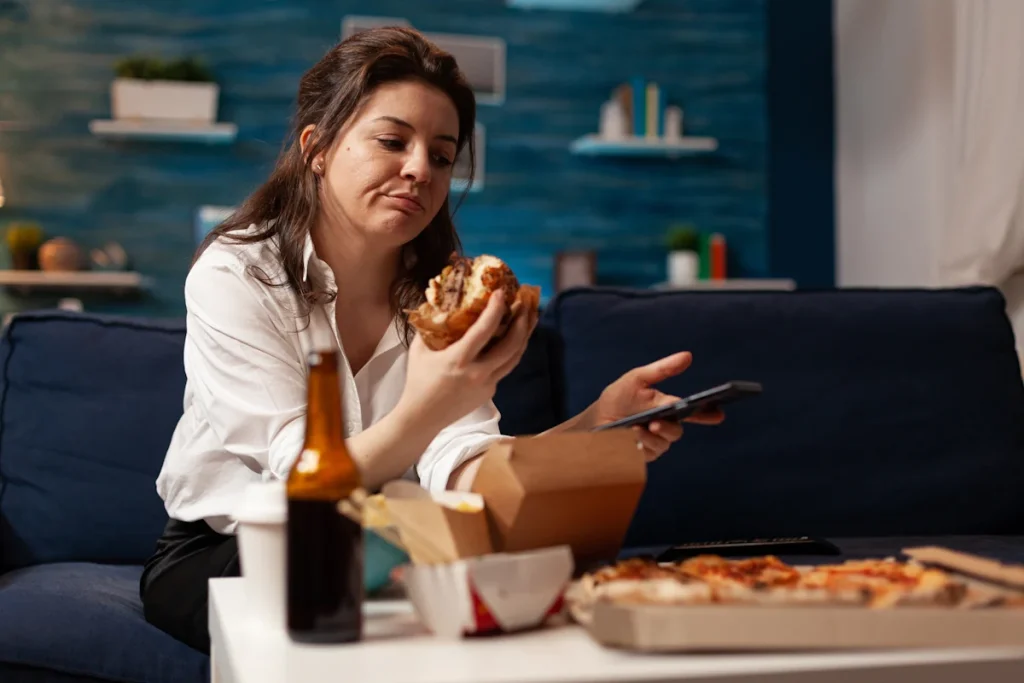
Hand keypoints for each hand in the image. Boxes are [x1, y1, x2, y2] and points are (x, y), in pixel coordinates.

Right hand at [398, 290, 538, 433]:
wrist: (422, 417)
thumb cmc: (418, 381)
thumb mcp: (419, 350)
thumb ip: (432, 327)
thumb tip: (440, 304)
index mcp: (458, 360)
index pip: (484, 330)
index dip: (496, 309)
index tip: (502, 292)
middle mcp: (477, 373)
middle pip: (511, 345)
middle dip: (522, 322)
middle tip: (525, 304)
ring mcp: (487, 384)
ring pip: (514, 358)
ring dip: (524, 337)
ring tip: (530, 319)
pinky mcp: (490, 392)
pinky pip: (504, 368)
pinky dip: (510, 352)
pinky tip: (512, 340)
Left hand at [585, 352, 723, 460]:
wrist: (594, 419)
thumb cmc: (618, 398)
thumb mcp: (637, 379)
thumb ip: (662, 369)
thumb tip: (688, 356)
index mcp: (668, 408)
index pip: (693, 413)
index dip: (707, 413)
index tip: (719, 413)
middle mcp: (664, 427)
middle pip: (676, 431)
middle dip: (669, 427)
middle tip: (656, 422)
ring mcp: (654, 443)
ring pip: (663, 443)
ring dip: (651, 435)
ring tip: (638, 427)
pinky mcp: (641, 456)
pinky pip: (648, 453)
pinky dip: (640, 443)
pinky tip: (631, 436)